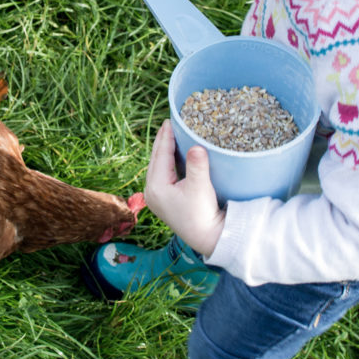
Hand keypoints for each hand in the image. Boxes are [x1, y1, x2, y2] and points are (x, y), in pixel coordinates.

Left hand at [144, 120, 224, 256]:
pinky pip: (162, 173)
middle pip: (156, 159)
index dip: (166, 136)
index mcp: (156, 186)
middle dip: (163, 141)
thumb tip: (196, 146)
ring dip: (165, 150)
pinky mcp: (163, 200)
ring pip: (158, 166)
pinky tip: (174, 154)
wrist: (207, 238)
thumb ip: (197, 165)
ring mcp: (155, 196)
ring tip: (171, 134)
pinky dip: (168, 162)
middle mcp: (151, 191)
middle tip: (169, 123)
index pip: (160, 155)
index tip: (170, 120)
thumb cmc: (202, 214)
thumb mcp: (200, 187)